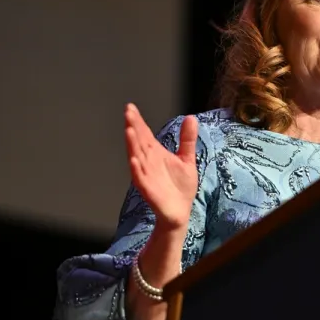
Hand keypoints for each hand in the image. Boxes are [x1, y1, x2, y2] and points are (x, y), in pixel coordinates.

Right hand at [124, 103, 198, 231]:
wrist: (180, 212)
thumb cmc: (180, 186)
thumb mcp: (187, 159)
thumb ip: (187, 139)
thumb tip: (191, 117)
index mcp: (155, 154)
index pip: (144, 134)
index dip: (138, 121)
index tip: (130, 107)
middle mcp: (148, 162)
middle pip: (138, 142)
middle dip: (133, 127)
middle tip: (128, 112)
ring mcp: (147, 175)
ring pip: (137, 158)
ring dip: (132, 145)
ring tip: (129, 130)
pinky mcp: (149, 190)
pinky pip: (140, 179)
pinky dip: (136, 170)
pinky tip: (133, 160)